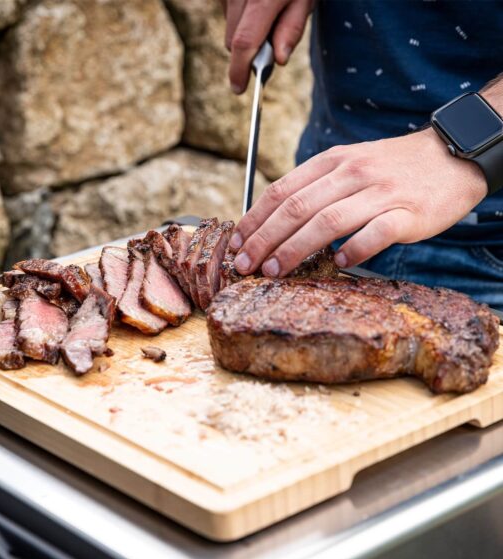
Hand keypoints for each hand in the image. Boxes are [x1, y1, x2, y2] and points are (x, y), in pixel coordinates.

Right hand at [220, 0, 312, 93]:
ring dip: (244, 28)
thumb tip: (279, 60)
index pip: (244, 43)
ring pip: (229, 26)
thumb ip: (292, 28)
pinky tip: (255, 0)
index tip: (239, 88)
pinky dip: (239, 14)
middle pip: (232, 40)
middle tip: (272, 35)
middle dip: (248, 48)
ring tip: (266, 9)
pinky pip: (226, 11)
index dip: (239, 70)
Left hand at [229, 129, 487, 274]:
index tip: (237, 245)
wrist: (452, 156)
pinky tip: (340, 263)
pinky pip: (376, 232)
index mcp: (332, 162)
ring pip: (328, 221)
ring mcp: (381, 192)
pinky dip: (355, 248)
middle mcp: (352, 174)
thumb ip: (315, 188)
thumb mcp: (348, 165)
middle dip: (264, 240)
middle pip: (297, 208)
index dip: (255, 220)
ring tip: (274, 271)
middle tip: (245, 266)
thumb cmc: (391, 169)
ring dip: (295, 249)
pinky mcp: (409, 213)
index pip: (283, 190)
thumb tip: (274, 221)